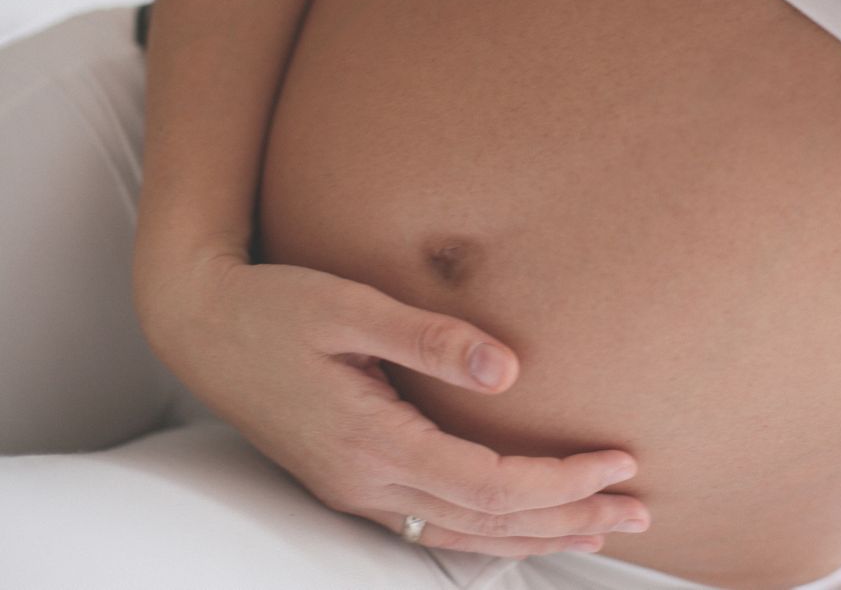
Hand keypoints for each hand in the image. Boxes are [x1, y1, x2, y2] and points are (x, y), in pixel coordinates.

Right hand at [132, 249, 650, 556]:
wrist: (200, 326)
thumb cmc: (274, 306)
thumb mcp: (350, 308)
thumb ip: (430, 339)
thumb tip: (510, 370)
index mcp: (371, 441)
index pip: (488, 484)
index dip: (559, 481)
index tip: (617, 461)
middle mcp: (365, 482)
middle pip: (487, 521)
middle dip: (569, 519)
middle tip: (640, 508)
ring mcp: (355, 490)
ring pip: (462, 533)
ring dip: (537, 534)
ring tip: (601, 528)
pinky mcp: (351, 481)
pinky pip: (433, 524)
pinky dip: (490, 529)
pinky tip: (521, 524)